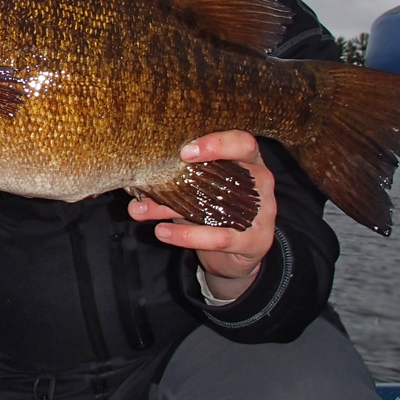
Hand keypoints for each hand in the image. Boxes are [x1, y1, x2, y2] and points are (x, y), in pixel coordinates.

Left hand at [128, 130, 276, 301]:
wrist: (236, 257)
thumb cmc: (214, 212)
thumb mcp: (196, 191)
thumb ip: (174, 183)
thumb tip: (135, 179)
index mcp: (248, 161)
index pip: (243, 142)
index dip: (216, 143)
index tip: (183, 150)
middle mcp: (260, 182)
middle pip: (236, 169)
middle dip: (194, 171)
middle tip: (156, 177)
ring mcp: (263, 213)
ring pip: (218, 206)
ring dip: (173, 208)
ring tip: (140, 210)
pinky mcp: (255, 241)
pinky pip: (219, 237)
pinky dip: (187, 235)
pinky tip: (161, 232)